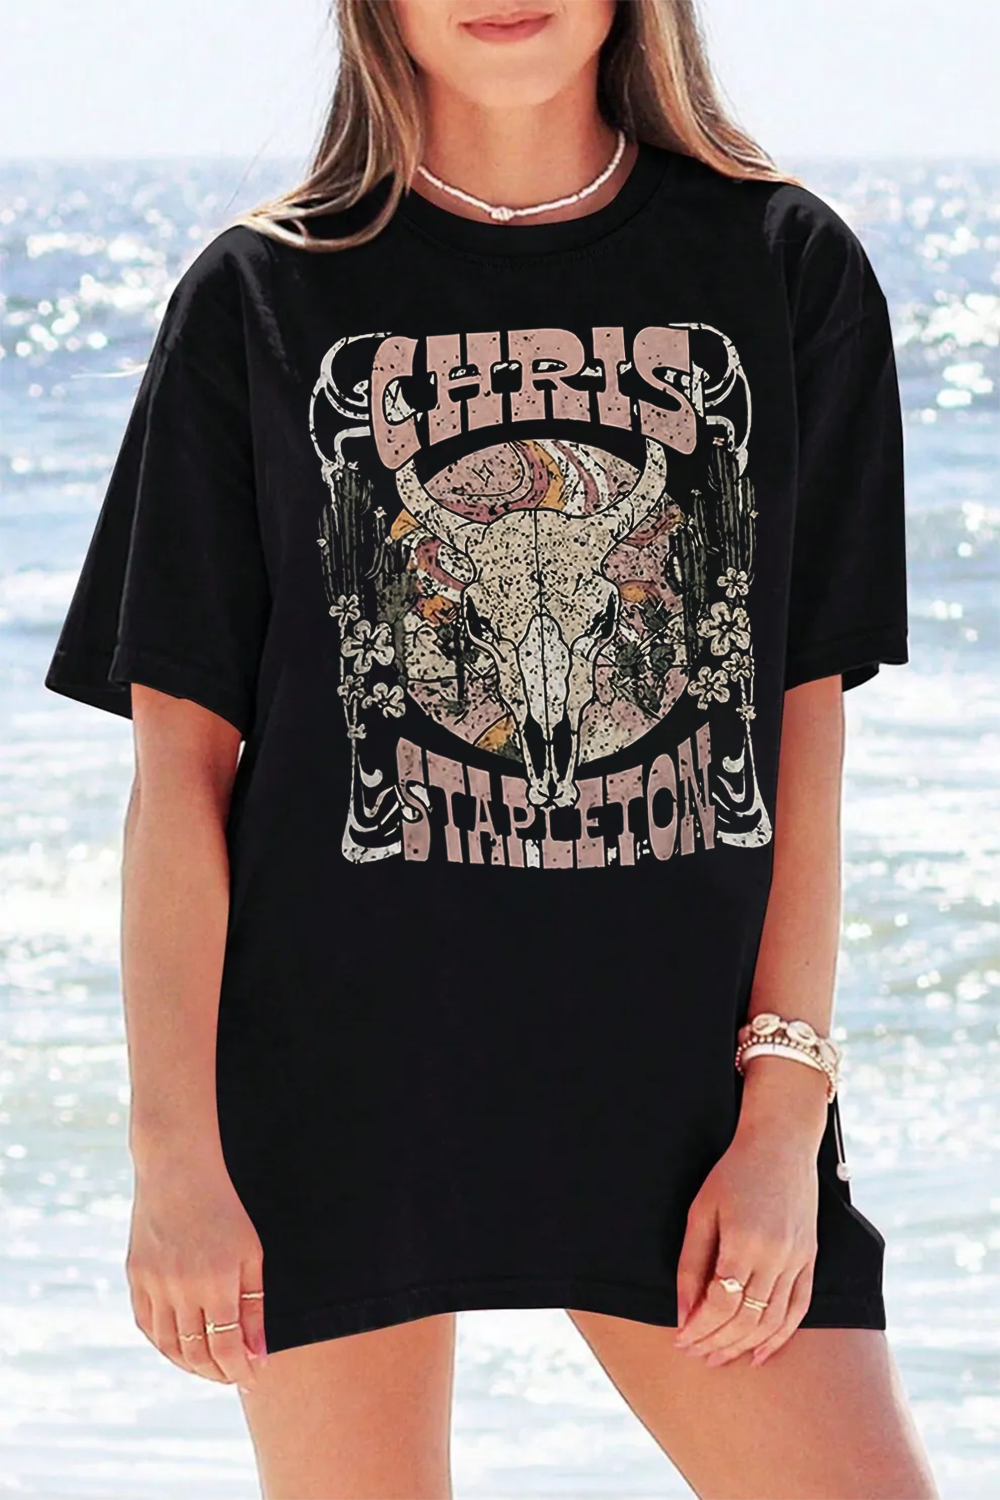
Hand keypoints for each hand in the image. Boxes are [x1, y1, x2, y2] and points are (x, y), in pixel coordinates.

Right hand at [127, 1153, 266, 1387]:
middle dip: (218, 1372)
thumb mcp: (252, 1251)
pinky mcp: (135, 1276)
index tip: (252, 1378)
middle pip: (196, 1352)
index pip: (227, 1346)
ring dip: (190, 1364)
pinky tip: (179, 1348)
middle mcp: (182, 1288)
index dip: (240, 1369)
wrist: (178, 1168)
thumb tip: (258, 1353)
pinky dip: (162, 1344)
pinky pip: (147, 1324)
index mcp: (217, 1281)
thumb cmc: (225, 1207)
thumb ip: (254, 1305)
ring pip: (168, 1345)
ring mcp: (154, 1283)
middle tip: (233, 1375)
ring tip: (210, 1367)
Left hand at [673, 1123, 819, 1367]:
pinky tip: (760, 1354)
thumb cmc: (733, 1174)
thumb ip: (690, 1264)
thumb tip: (683, 1313)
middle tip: (693, 1355)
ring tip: (718, 1358)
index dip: (698, 1328)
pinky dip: (780, 1336)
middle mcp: (776, 1257)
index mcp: (744, 1242)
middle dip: (716, 1343)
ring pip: (771, 1321)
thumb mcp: (701, 1212)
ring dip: (743, 1346)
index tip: (679, 1340)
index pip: (720, 1304)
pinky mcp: (810, 1259)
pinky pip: (799, 1309)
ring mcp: (797, 1260)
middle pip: (745, 1320)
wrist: (780, 1144)